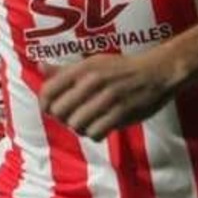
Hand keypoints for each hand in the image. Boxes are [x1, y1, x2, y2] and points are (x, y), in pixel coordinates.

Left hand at [38, 50, 177, 140]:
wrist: (157, 72)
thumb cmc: (121, 68)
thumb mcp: (93, 62)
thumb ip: (66, 70)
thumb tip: (40, 67)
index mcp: (83, 68)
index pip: (48, 90)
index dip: (45, 104)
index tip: (51, 109)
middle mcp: (93, 82)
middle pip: (60, 111)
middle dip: (63, 118)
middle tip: (72, 117)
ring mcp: (107, 98)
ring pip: (76, 125)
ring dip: (79, 128)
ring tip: (87, 122)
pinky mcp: (120, 113)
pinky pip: (95, 133)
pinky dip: (94, 134)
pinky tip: (100, 127)